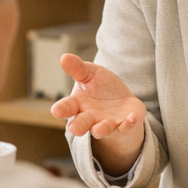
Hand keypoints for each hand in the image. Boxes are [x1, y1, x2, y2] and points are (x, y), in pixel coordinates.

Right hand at [48, 55, 145, 174]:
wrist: (122, 103)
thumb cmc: (102, 88)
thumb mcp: (91, 74)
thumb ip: (78, 69)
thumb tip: (64, 57)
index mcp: (78, 104)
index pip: (67, 107)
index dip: (61, 109)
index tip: (56, 111)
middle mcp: (91, 118)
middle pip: (82, 124)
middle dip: (78, 126)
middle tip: (74, 128)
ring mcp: (108, 124)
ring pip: (102, 129)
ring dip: (100, 129)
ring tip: (98, 129)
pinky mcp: (125, 126)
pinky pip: (127, 127)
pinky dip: (129, 124)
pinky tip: (131, 117)